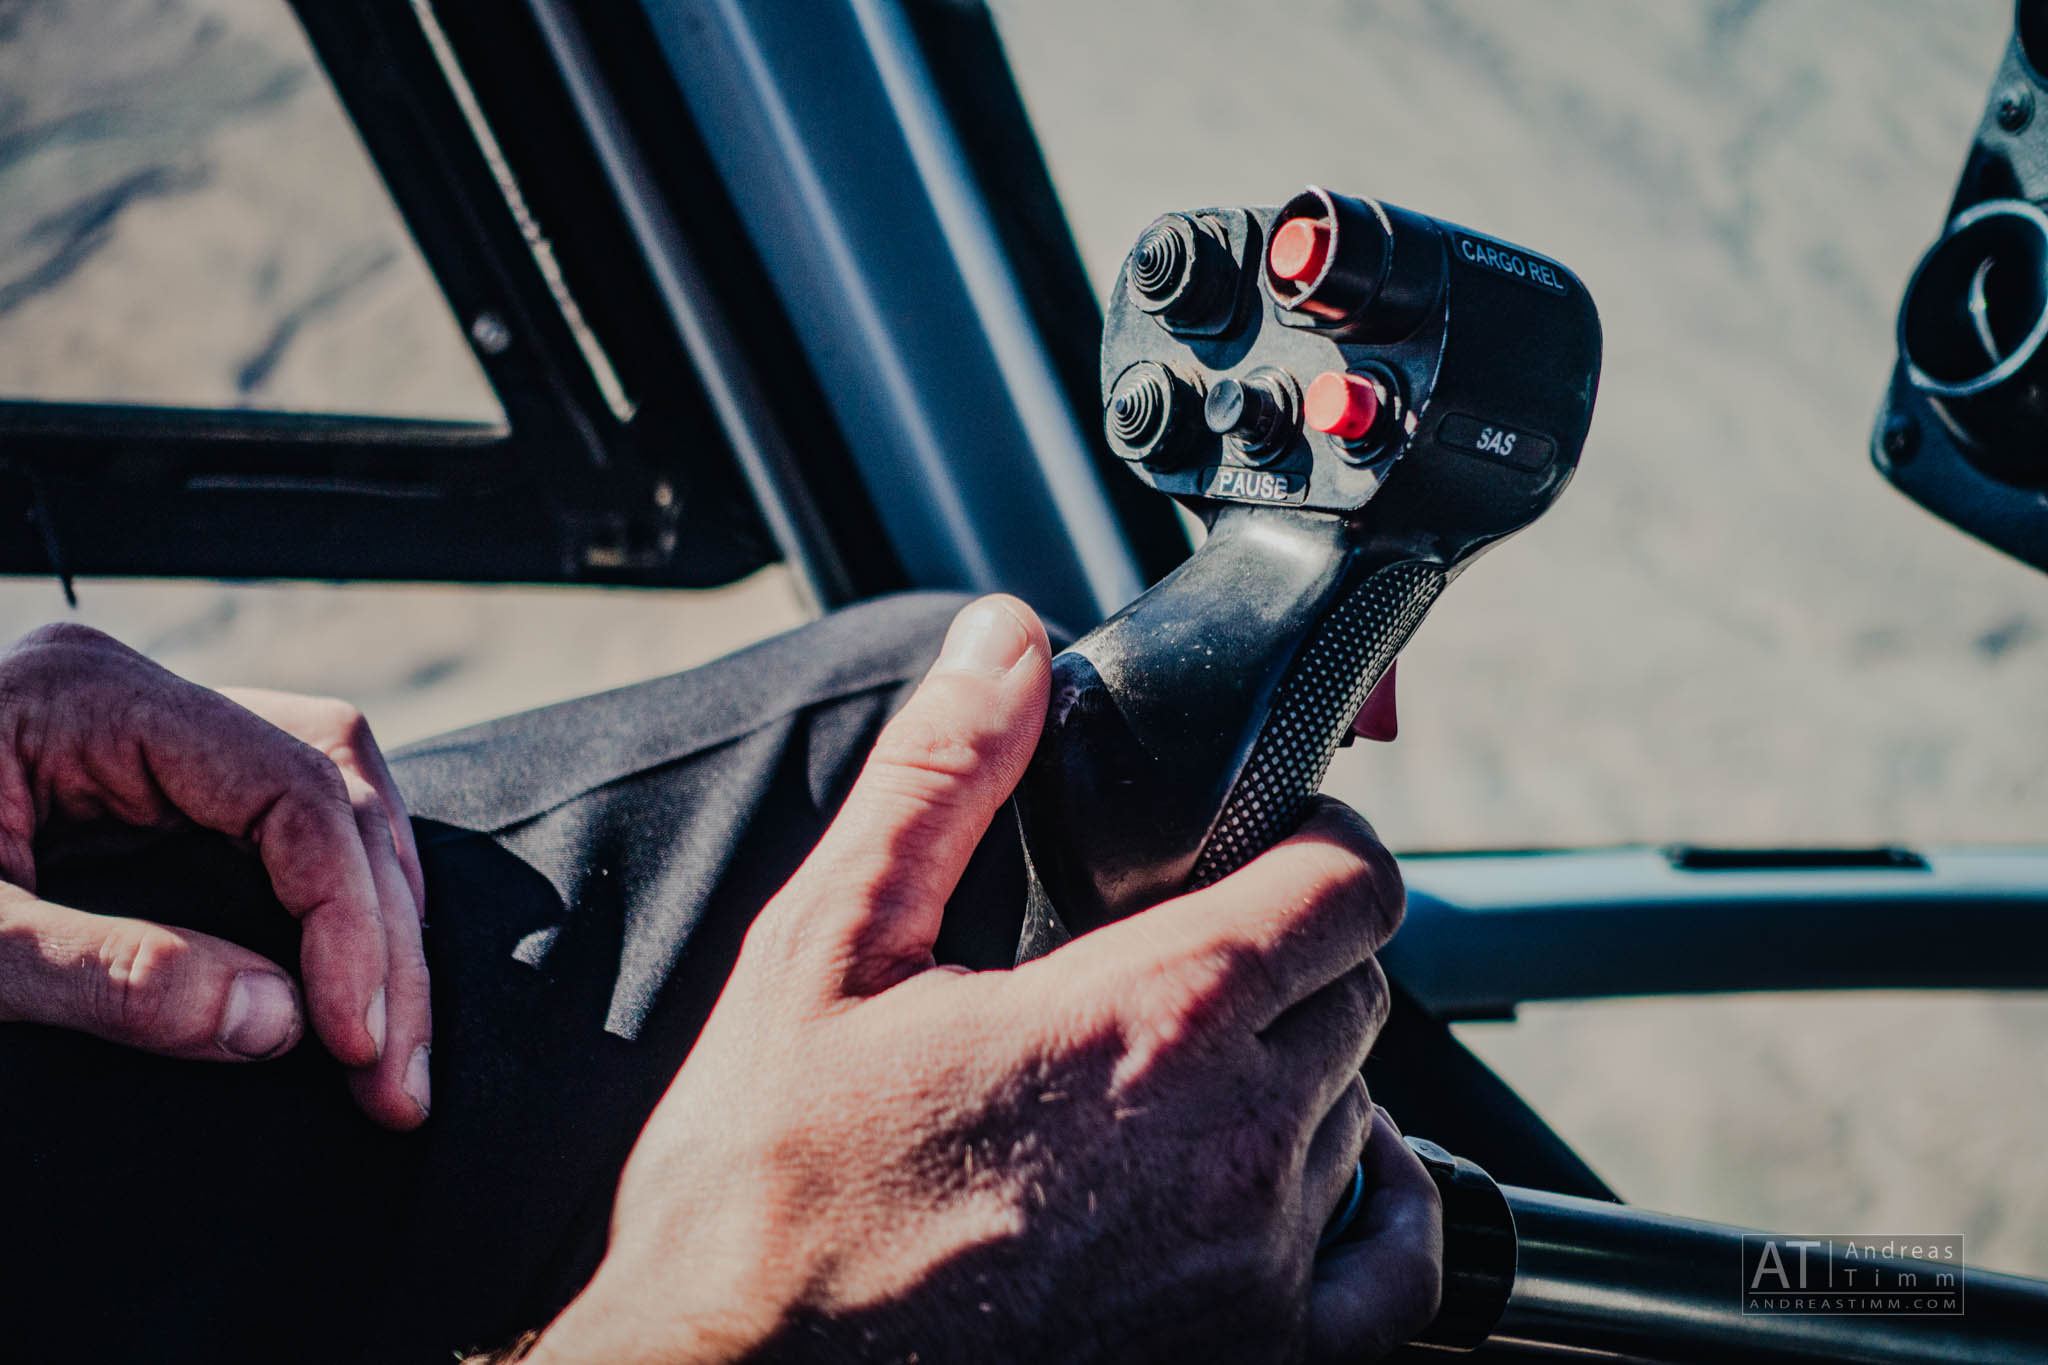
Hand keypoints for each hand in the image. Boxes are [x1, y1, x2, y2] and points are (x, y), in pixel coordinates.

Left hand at [0, 623, 430, 1128]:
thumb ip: (110, 976)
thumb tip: (281, 1022)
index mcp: (86, 694)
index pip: (288, 786)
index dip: (348, 919)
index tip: (352, 1041)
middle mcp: (139, 697)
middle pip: (334, 785)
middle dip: (384, 933)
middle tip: (393, 1070)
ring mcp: (154, 738)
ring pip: (332, 802)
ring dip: (377, 923)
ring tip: (384, 1045)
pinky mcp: (156, 792)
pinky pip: (288, 834)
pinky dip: (333, 915)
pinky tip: (345, 992)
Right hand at [531, 596, 1439, 1364]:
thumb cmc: (761, 1199)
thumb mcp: (822, 955)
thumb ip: (939, 781)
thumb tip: (1006, 644)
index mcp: (1146, 1018)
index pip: (1349, 886)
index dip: (1316, 844)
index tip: (1260, 849)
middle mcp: (1232, 1145)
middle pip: (1354, 991)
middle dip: (1285, 955)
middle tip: (1175, 966)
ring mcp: (1252, 1272)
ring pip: (1361, 1116)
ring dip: (1295, 1081)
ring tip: (1172, 1089)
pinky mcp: (1253, 1364)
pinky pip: (1394, 1268)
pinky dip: (1370, 1211)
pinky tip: (1287, 1194)